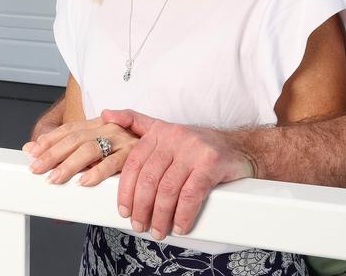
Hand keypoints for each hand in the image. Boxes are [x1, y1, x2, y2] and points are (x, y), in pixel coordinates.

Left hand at [22, 116, 137, 186]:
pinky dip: (98, 173)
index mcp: (98, 123)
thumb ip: (64, 145)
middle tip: (37, 169)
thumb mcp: (95, 143)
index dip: (49, 141)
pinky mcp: (134, 154)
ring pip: (90, 149)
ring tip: (55, 178)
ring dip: (70, 165)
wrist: (165, 145)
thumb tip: (30, 149)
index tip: (33, 154)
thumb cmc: (125, 148)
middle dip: (53, 154)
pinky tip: (85, 181)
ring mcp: (121, 139)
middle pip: (75, 139)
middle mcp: (108, 127)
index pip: (68, 129)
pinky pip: (114, 163)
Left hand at [102, 109, 255, 238]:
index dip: (125, 190)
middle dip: (141, 207)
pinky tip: (179, 226)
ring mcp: (193, 149)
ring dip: (160, 216)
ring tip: (158, 231)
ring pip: (168, 189)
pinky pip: (191, 194)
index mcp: (158, 132)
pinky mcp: (211, 163)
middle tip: (140, 225)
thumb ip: (135, 122)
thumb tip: (106, 114)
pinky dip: (183, 214)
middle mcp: (174, 137)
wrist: (239, 147)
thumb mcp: (164, 129)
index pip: (134, 163)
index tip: (123, 210)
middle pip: (149, 178)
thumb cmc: (197, 145)